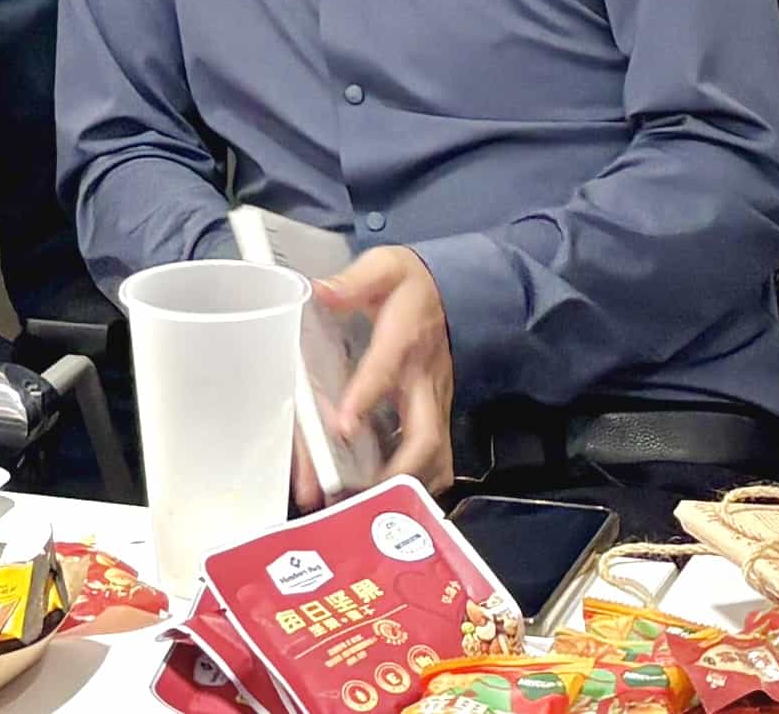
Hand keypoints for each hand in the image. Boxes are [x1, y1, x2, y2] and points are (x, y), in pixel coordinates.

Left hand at [320, 244, 455, 487]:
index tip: (343, 427)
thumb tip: (321, 291)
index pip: (385, 371)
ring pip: (434, 457)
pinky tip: (382, 500)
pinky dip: (413, 482)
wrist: (457, 290)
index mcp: (406, 339)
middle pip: (425, 437)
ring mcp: (435, 403)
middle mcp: (425, 381)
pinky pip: (433, 457)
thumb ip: (354, 281)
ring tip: (364, 510)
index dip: (365, 399)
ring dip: (405, 486)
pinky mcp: (435, 415)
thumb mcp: (385, 267)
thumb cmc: (412, 283)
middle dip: (396, 472)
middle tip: (354, 495)